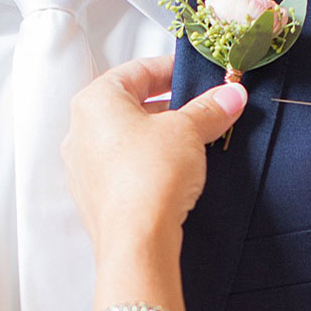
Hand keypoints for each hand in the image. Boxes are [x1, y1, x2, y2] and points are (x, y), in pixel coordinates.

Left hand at [64, 53, 247, 254]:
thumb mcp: (189, 130)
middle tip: (203, 110)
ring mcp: (84, 167)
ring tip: (195, 142)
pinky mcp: (95, 197)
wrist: (136, 240)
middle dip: (171, 106)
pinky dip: (148, 164)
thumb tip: (229, 96)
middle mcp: (80, 131)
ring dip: (160, 136)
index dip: (173, 70)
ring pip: (127, 139)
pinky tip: (175, 173)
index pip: (138, 70)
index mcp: (95, 101)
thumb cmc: (149, 177)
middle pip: (131, 105)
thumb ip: (210, 109)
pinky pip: (124, 169)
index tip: (198, 76)